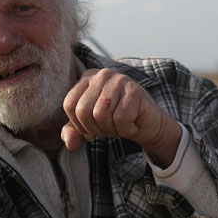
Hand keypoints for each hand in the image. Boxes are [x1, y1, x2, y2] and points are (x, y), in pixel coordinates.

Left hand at [60, 68, 181, 166]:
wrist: (147, 125)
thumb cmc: (115, 121)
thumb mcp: (88, 126)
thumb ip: (72, 132)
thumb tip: (70, 143)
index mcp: (87, 78)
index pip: (69, 104)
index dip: (79, 124)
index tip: (93, 127)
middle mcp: (102, 74)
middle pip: (83, 110)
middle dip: (95, 128)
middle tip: (110, 127)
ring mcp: (120, 80)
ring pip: (101, 114)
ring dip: (111, 129)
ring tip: (120, 124)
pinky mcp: (135, 91)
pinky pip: (120, 119)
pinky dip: (125, 129)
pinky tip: (132, 123)